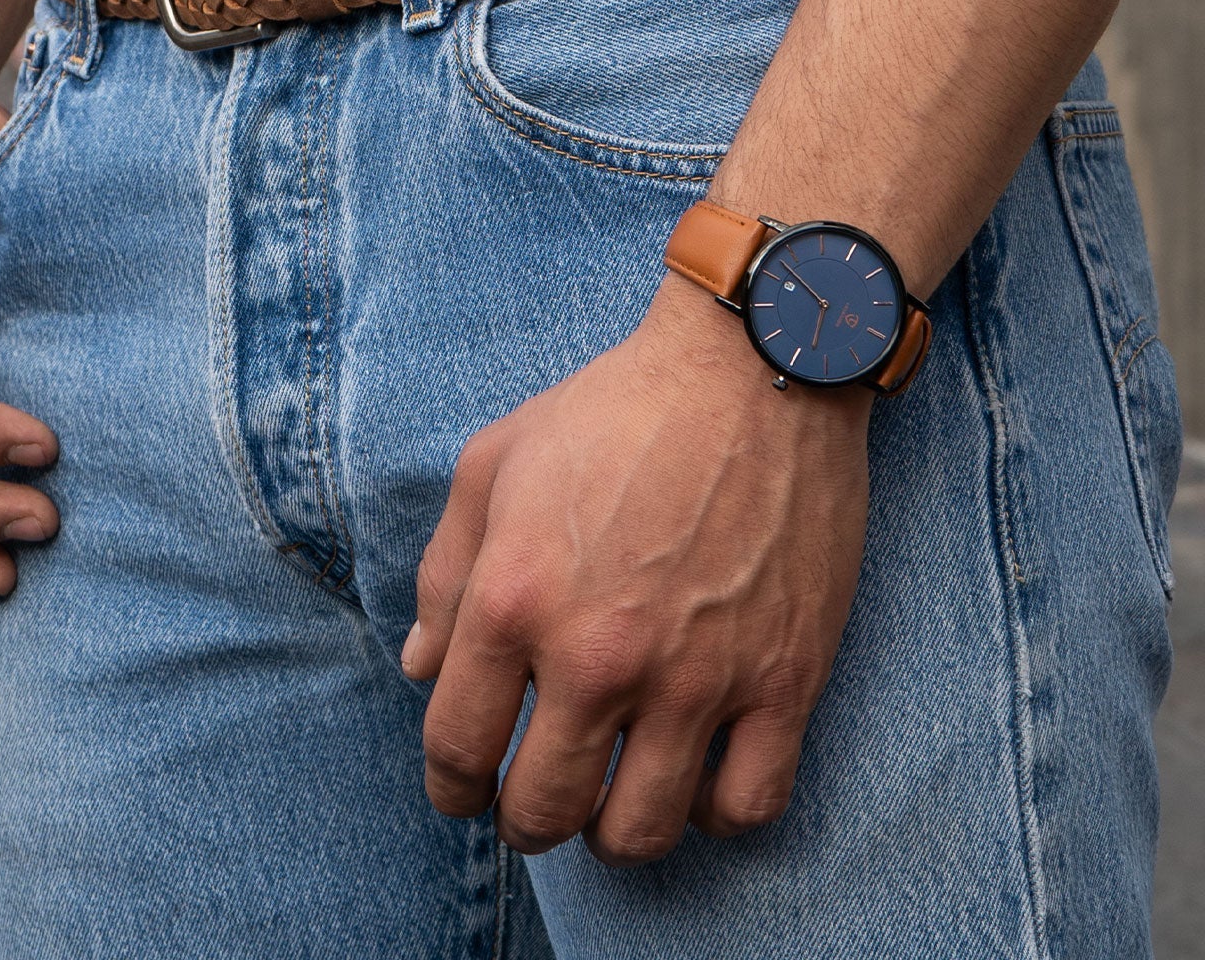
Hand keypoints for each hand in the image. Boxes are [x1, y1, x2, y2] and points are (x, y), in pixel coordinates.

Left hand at [403, 275, 869, 864]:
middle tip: (530, 803)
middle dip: (523, 819)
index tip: (461, 788)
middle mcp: (597, 653)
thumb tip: (420, 668)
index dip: (450, 784)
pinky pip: (744, 807)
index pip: (457, 744)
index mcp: (513, 597)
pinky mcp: (784, 681)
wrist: (753, 372)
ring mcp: (696, 676)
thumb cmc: (612, 410)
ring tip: (606, 802)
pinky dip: (710, 814)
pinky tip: (692, 780)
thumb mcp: (493, 464)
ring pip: (641, 830)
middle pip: (543, 808)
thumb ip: (444, 574)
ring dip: (611, 832)